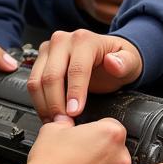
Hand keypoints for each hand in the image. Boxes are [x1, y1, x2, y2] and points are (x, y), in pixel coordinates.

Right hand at [21, 116, 131, 163]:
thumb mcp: (52, 129)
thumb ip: (66, 123)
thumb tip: (66, 123)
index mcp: (110, 134)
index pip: (111, 125)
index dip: (95, 130)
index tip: (86, 136)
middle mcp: (119, 157)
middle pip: (114, 149)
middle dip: (99, 150)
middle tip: (79, 154)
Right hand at [28, 30, 142, 121]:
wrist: (108, 57)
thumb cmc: (119, 61)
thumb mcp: (130, 61)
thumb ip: (124, 63)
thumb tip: (112, 62)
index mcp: (84, 39)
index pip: (76, 69)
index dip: (74, 93)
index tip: (75, 113)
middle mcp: (63, 40)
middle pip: (52, 75)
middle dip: (56, 103)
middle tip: (64, 124)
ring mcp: (49, 49)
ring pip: (37, 80)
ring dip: (44, 105)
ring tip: (56, 124)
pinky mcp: (41, 59)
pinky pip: (32, 83)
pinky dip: (39, 102)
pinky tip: (49, 115)